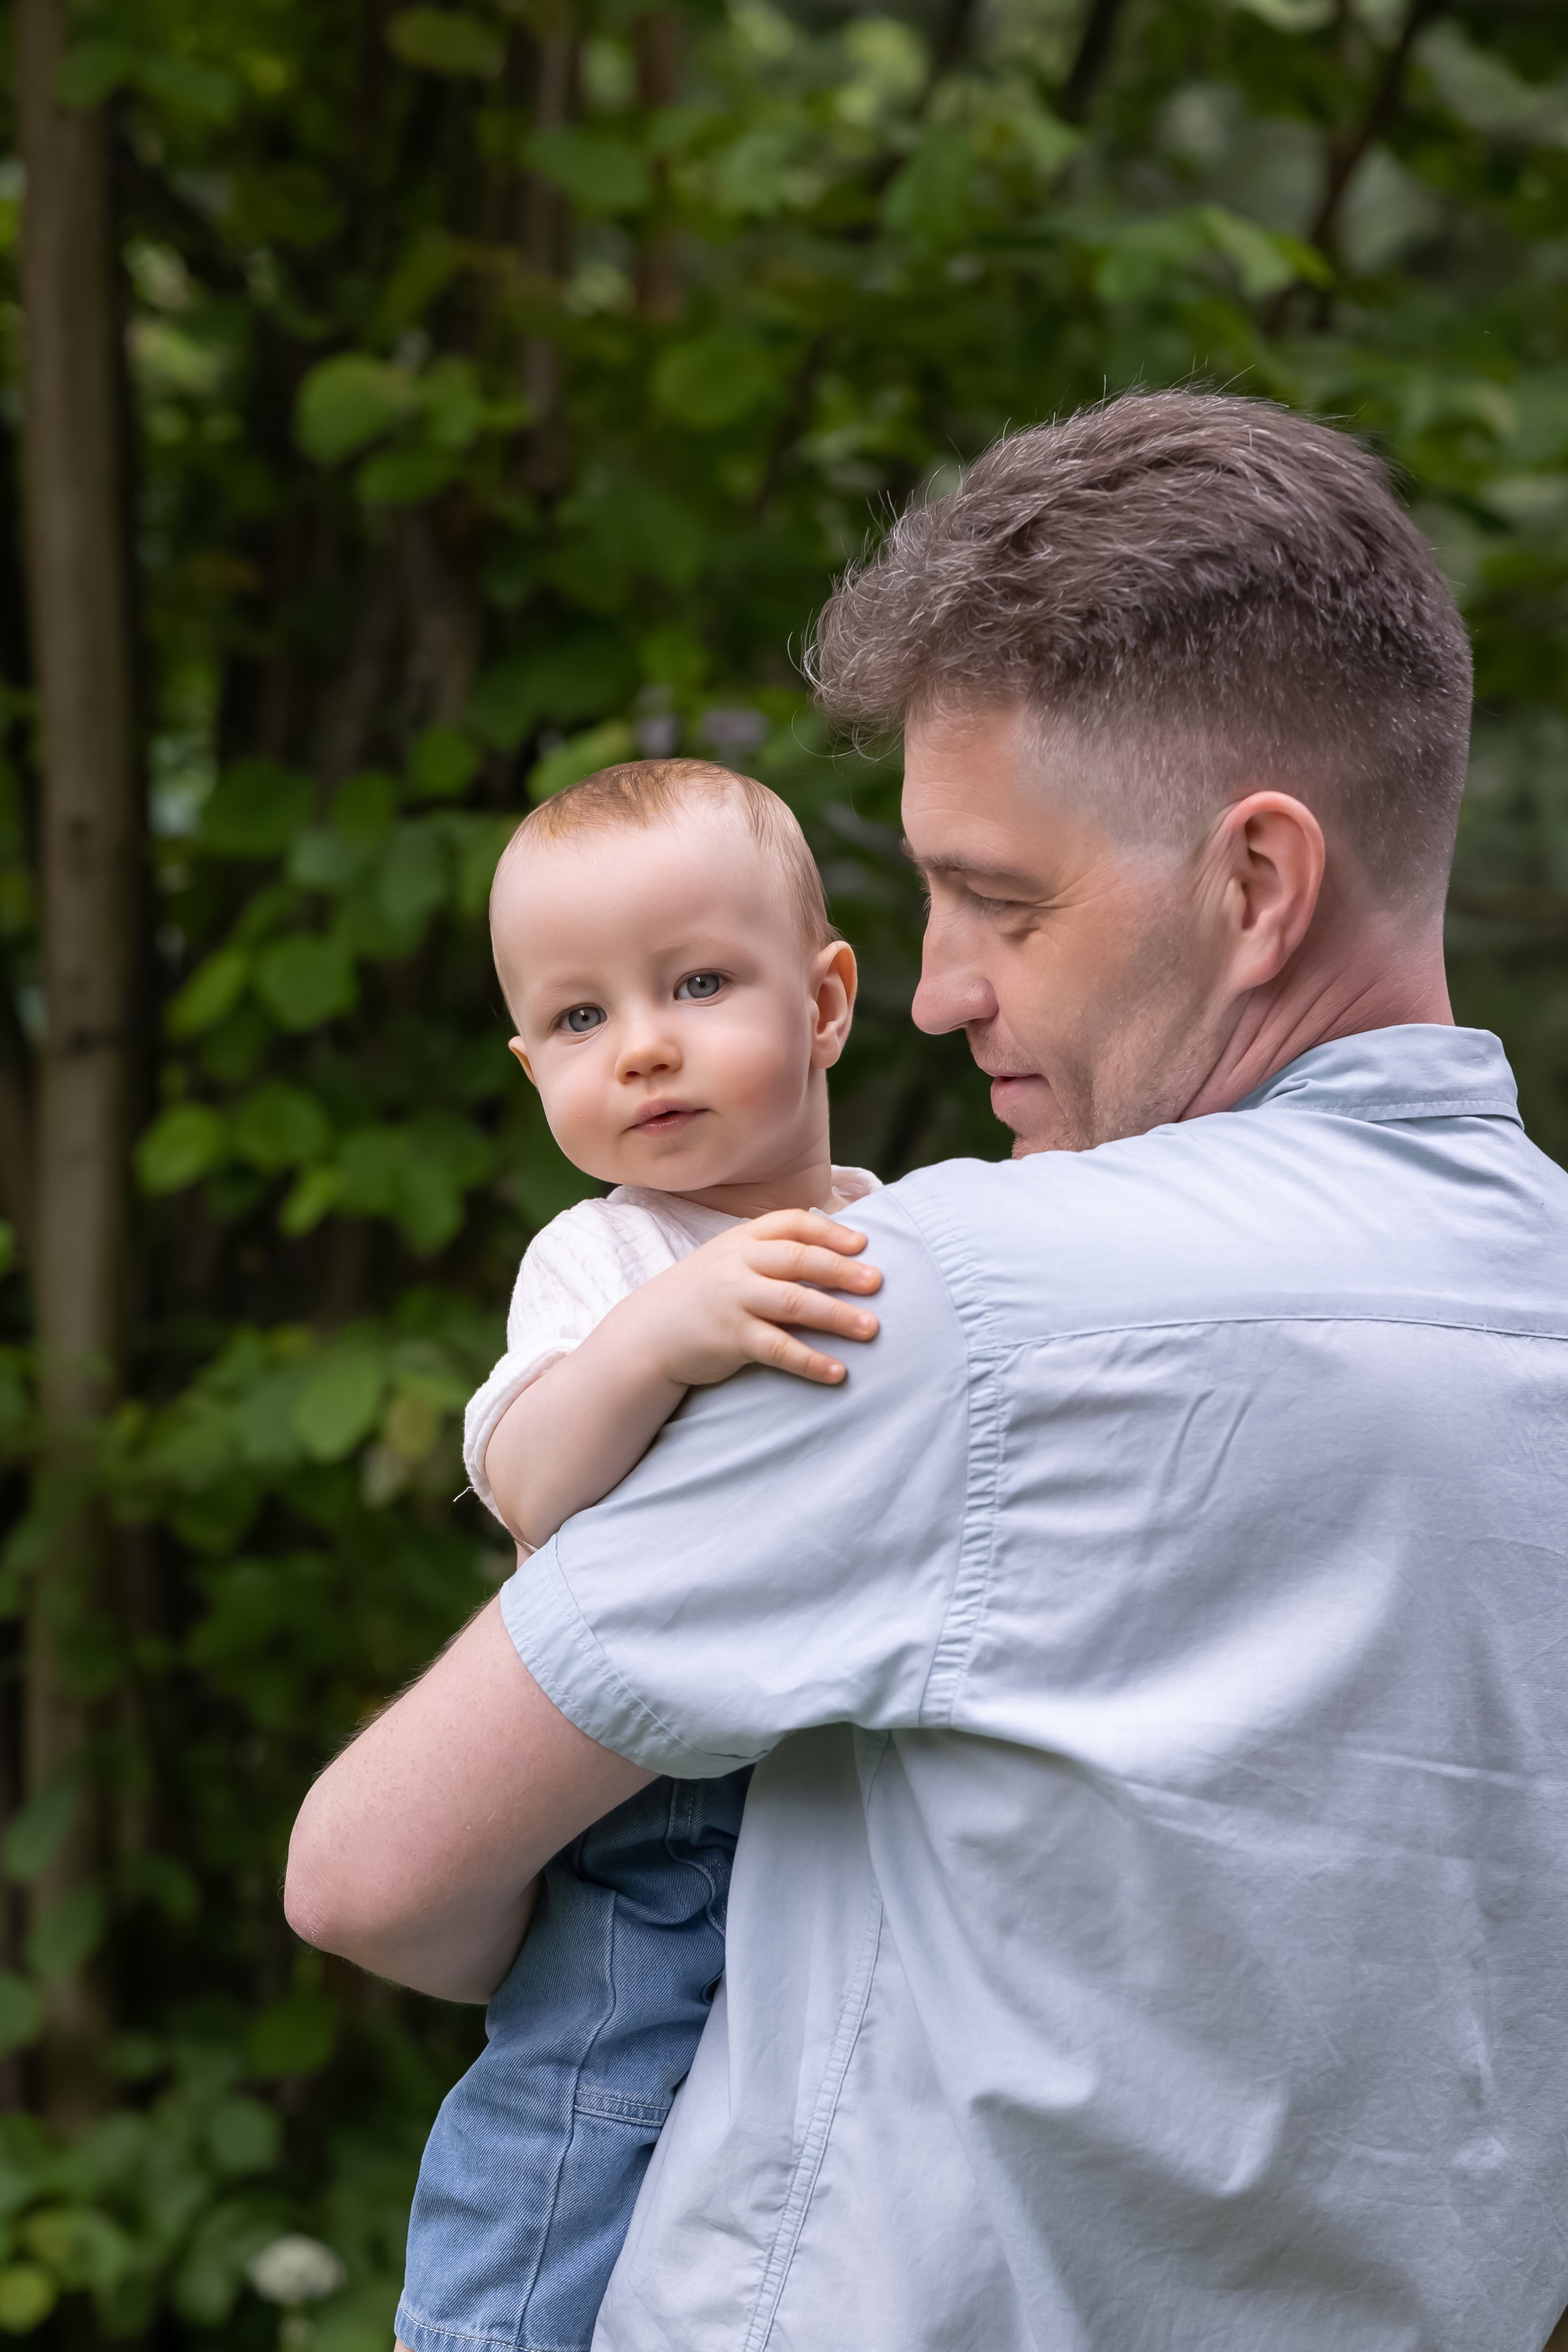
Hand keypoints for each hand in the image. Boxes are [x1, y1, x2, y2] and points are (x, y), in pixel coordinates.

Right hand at [610, 1208, 881, 1389]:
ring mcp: (734, 1300)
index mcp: (742, 1240)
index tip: (863, 1244)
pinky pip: (779, 1349)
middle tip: (878, 1282)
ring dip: (838, 1315)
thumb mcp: (729, 1262)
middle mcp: (738, 1265)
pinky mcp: (731, 1338)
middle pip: (800, 1260)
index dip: (829, 1232)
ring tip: (871, 1328)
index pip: (791, 1224)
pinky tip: (838, 1372)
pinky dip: (811, 1361)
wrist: (648, 1334)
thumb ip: (771, 1254)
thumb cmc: (703, 1296)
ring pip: (795, 1303)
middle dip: (843, 1270)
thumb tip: (836, 1254)